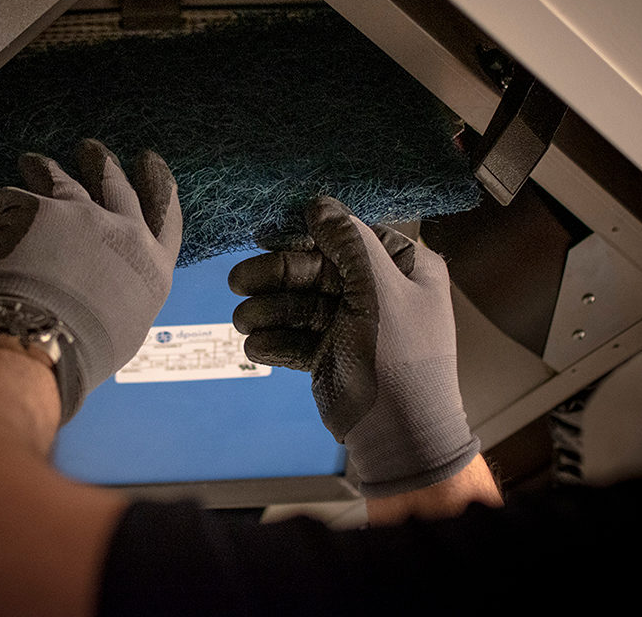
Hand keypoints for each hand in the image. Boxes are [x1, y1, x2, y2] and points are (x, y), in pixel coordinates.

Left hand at [0, 139, 181, 423]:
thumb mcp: (127, 328)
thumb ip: (123, 298)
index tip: (150, 162)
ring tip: (32, 161)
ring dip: (46, 168)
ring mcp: (77, 214)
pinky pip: (2, 200)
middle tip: (92, 150)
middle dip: (103, 163)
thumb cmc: (87, 350)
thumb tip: (107, 296)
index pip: (164, 213)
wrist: (45, 337)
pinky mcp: (30, 210)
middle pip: (114, 183)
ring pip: (60, 179)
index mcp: (151, 263)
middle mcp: (120, 230)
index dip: (158, 183)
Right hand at [228, 196, 477, 496]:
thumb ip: (347, 242)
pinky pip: (297, 337)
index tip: (265, 234)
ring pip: (300, 303)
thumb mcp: (378, 291)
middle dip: (275, 277)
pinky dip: (275, 341)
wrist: (400, 438)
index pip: (347, 236)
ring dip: (268, 311)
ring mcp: (353, 324)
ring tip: (243, 321)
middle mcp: (379, 291)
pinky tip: (256, 346)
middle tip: (238, 281)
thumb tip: (318, 203)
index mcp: (403, 267)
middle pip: (315, 269)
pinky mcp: (331, 354)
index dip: (305, 233)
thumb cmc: (400, 359)